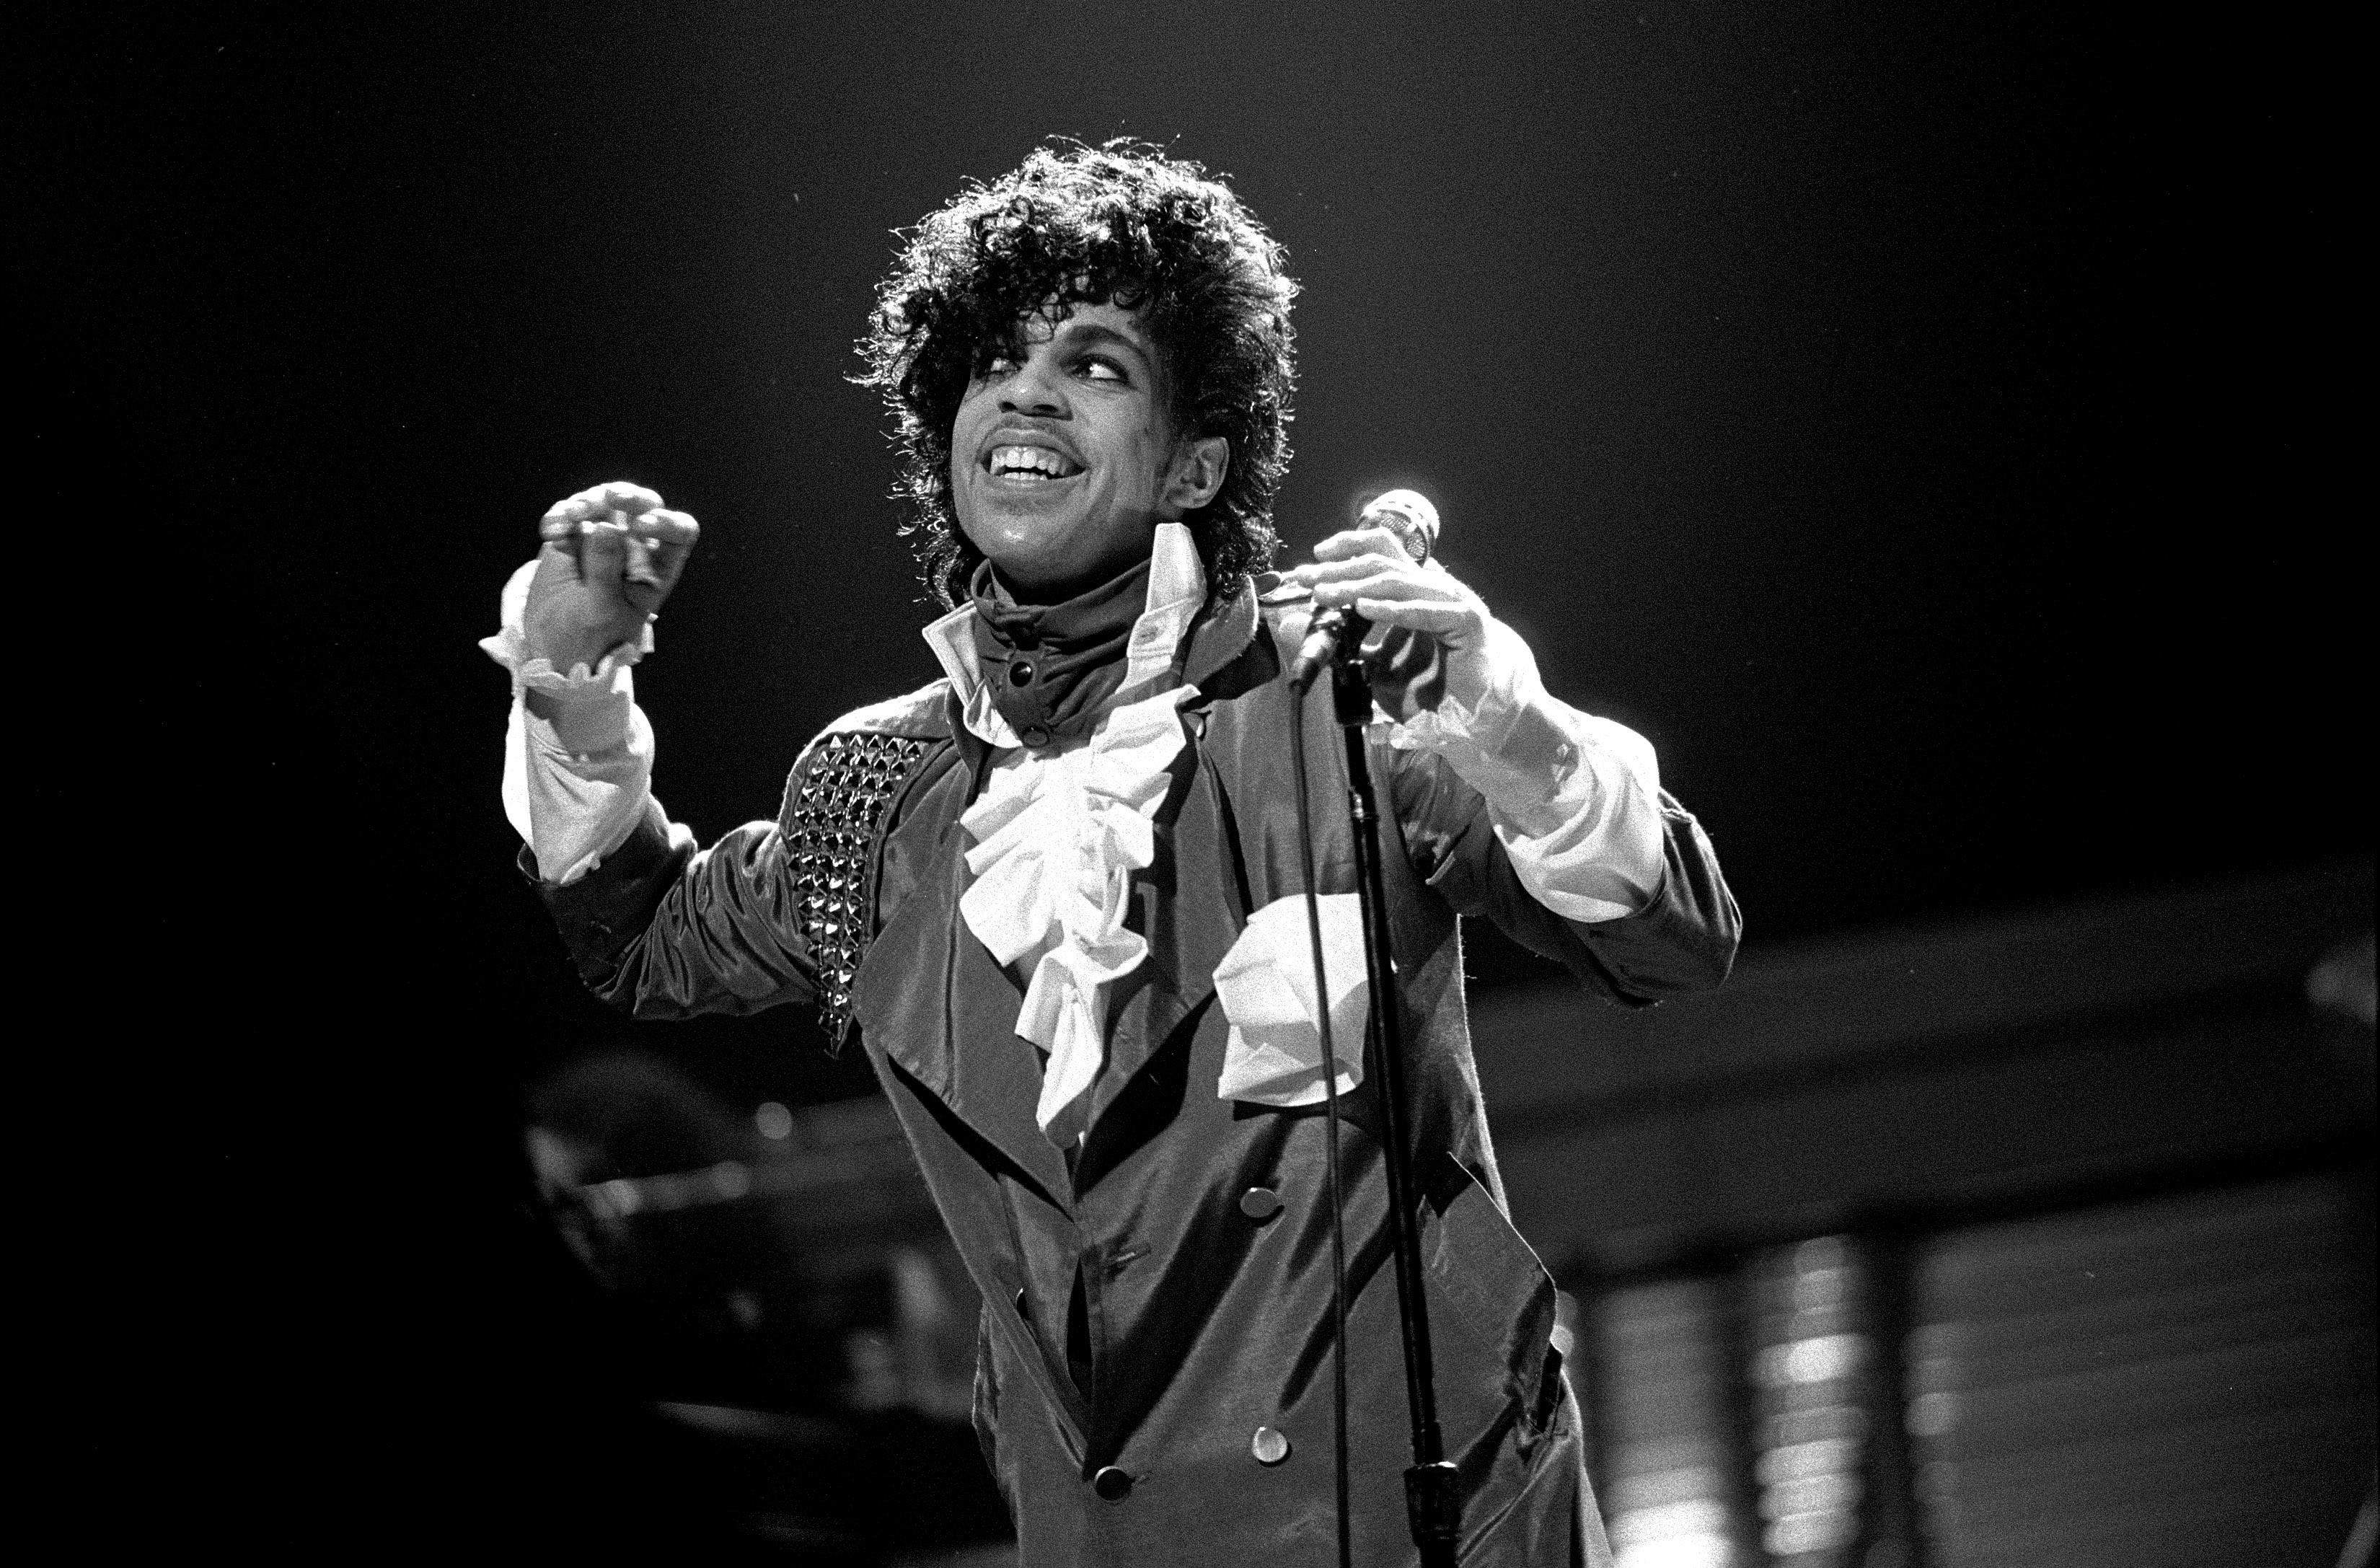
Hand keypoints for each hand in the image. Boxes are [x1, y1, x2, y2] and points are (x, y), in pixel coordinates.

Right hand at [522, 481, 699, 675]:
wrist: (557, 642)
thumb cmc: (594, 634)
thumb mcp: (602, 610)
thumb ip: (605, 571)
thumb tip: (606, 526)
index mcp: (658, 566)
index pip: (679, 532)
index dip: (666, 523)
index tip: (641, 526)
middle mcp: (636, 544)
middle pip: (644, 504)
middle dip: (630, 496)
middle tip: (611, 497)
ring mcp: (604, 534)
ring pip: (605, 500)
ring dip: (590, 501)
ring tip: (572, 515)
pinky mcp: (574, 533)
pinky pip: (569, 512)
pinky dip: (561, 515)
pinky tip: (551, 532)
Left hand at [1287, 524, 1492, 718]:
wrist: (1472, 717)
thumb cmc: (1427, 690)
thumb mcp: (1370, 664)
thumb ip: (1337, 642)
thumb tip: (1287, 624)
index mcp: (1415, 590)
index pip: (1382, 549)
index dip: (1347, 546)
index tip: (1313, 559)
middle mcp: (1434, 588)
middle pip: (1382, 561)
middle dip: (1339, 568)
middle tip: (1306, 578)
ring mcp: (1453, 601)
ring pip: (1398, 581)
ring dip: (1356, 585)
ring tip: (1324, 594)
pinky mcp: (1467, 622)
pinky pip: (1425, 611)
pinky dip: (1393, 609)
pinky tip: (1364, 607)